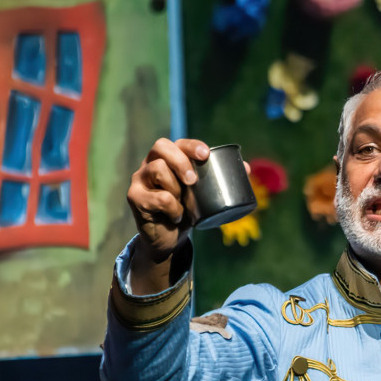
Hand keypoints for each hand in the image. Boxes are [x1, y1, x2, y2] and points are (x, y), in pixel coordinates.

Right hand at [127, 138, 209, 259]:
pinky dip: (172, 209)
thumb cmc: (188, 210)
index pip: (177, 143)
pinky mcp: (134, 197)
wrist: (170, 238)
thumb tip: (246, 168)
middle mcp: (151, 163)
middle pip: (161, 147)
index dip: (191, 146)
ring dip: (176, 189)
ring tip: (183, 205)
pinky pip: (157, 198)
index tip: (206, 155)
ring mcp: (140, 179)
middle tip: (193, 181)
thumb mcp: (204, 194)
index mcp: (168, 158)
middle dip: (180, 160)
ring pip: (158, 170)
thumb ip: (221, 180)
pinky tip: (175, 217)